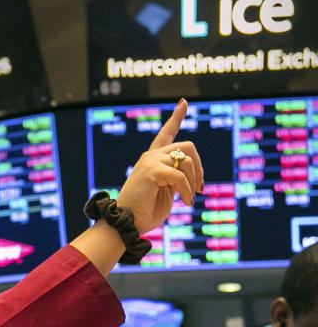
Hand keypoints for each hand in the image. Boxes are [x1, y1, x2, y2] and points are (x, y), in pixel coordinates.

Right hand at [115, 99, 203, 233]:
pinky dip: (187, 190)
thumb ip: (177, 178)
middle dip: (199, 167)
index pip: (166, 133)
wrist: (127, 223)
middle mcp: (150, 156)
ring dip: (193, 181)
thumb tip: (194, 176)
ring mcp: (149, 161)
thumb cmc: (145, 213)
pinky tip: (185, 202)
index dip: (177, 116)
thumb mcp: (166, 192)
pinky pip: (181, 176)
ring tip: (190, 199)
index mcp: (152, 160)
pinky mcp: (151, 170)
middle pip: (187, 146)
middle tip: (199, 188)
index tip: (184, 102)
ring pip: (187, 160)